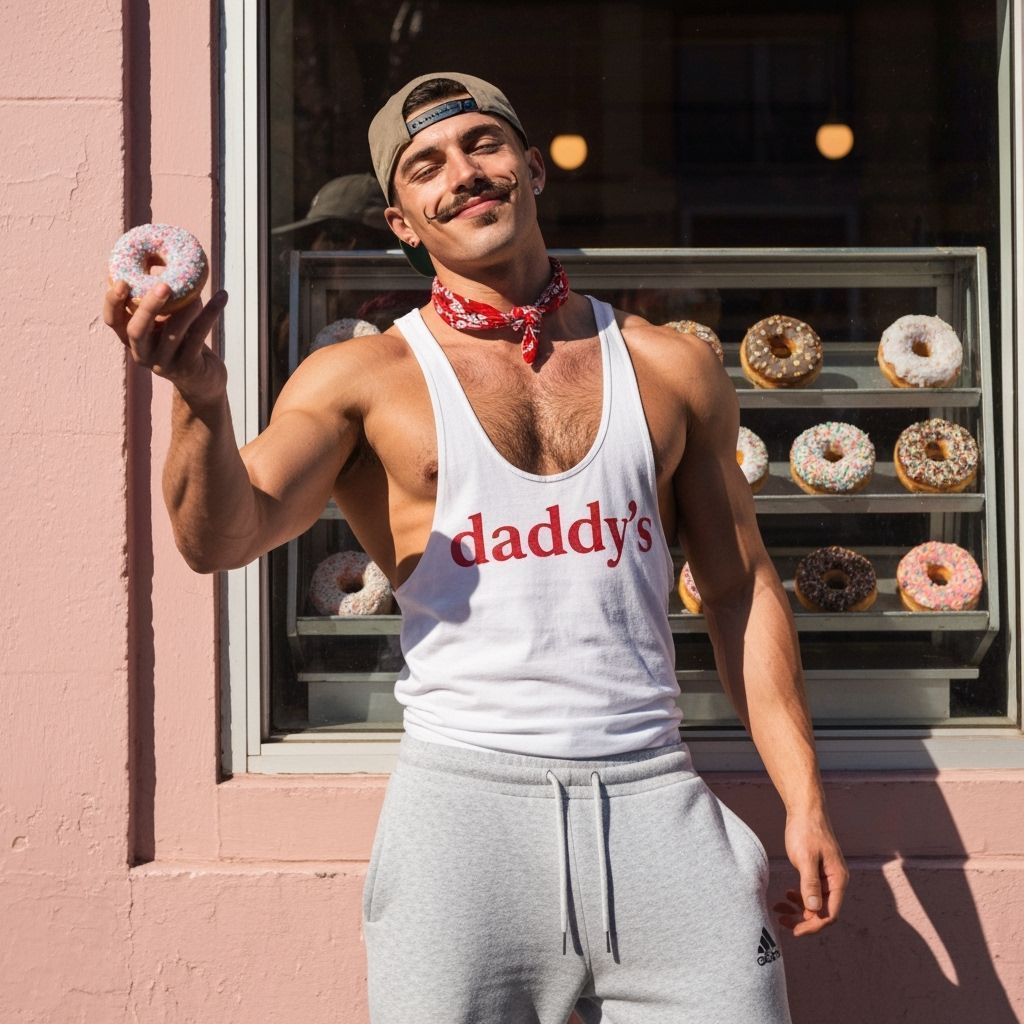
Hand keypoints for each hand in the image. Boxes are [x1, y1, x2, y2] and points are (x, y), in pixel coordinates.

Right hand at [103, 280, 228, 406]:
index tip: (120, 281)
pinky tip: (222, 296)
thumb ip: (159, 299)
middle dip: (148, 306)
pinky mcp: (187, 367)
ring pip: (172, 332)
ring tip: (198, 291)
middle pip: (137, 330)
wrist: (202, 380)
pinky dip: (211, 314)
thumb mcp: (165, 321)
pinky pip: (198, 336)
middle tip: (163, 286)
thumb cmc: (181, 341)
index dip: (112, 302)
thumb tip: (158, 256)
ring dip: (187, 308)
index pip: (112, 321)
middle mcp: (143, 353)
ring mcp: (164, 363)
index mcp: (132, 339)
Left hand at [772, 811, 848, 935]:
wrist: (805, 810)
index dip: (813, 925)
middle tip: (781, 920)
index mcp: (838, 881)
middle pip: (822, 912)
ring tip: (778, 908)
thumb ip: (810, 884)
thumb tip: (814, 910)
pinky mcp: (817, 873)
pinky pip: (811, 893)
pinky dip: (799, 898)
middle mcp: (835, 882)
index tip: (794, 930)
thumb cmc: (806, 831)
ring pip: (815, 904)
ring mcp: (826, 878)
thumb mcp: (806, 857)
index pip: (830, 914)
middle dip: (803, 919)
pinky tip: (786, 896)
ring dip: (798, 910)